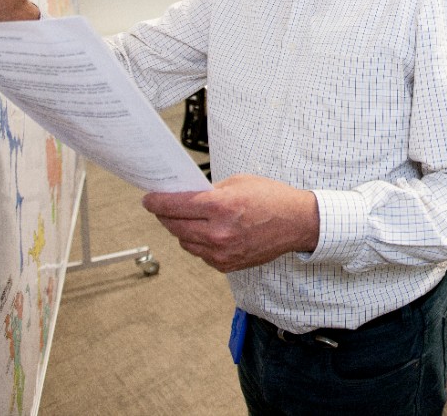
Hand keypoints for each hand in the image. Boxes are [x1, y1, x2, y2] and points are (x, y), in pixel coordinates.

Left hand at [143, 174, 319, 273]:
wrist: (297, 223)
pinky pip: (200, 254)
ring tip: (187, 219)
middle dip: (165, 215)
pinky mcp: (227, 265)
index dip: (156, 202)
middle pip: (174, 226)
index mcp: (221, 207)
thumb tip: (186, 196)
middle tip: (162, 207)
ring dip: (181, 230)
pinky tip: (205, 232)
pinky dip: (197, 243)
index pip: (175, 206)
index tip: (149, 200)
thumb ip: (209, 191)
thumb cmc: (273, 199)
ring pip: (184, 243)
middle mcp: (219, 233)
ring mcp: (222, 253)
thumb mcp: (239, 182)